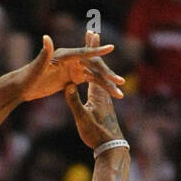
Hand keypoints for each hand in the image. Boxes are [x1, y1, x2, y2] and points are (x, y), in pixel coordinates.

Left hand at [16, 34, 124, 102]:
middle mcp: (71, 59)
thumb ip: (44, 54)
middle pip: (93, 65)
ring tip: (120, 94)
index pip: (83, 53)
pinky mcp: (72, 77)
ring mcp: (73, 68)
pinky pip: (90, 81)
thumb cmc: (26, 77)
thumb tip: (47, 38)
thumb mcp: (36, 68)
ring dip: (107, 83)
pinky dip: (100, 86)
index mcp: (63, 55)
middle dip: (107, 74)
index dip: (96, 50)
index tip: (110, 48)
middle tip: (120, 82)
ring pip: (94, 74)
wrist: (21, 87)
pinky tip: (111, 94)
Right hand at [63, 29, 125, 146]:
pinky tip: (90, 76)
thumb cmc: (97, 134)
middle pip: (96, 65)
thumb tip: (68, 85)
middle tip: (92, 33)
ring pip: (96, 74)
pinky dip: (92, 75)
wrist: (111, 147)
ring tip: (90, 50)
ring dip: (93, 61)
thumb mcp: (83, 117)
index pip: (94, 65)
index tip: (91, 34)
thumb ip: (74, 101)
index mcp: (97, 91)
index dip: (92, 50)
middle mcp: (101, 91)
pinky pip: (95, 84)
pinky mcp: (100, 105)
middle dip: (93, 50)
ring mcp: (102, 98)